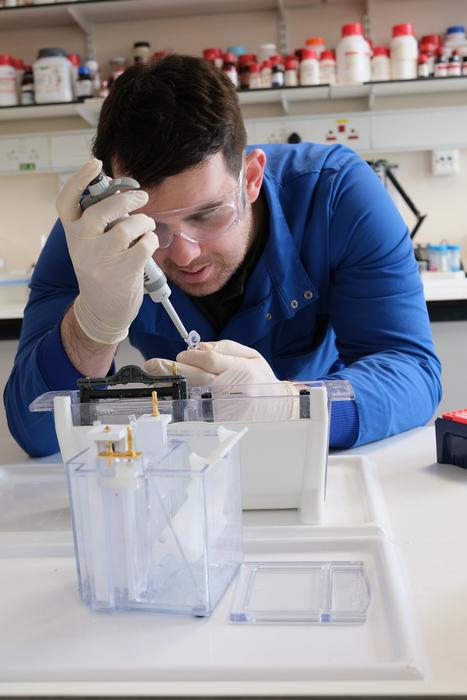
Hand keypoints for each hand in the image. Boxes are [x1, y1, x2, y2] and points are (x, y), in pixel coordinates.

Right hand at [56, 159, 157, 344]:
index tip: (95, 164)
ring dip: (143, 222)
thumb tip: (121, 192)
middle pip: (102, 209)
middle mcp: (83, 244)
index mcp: (73, 235)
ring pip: (128, 226)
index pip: (67, 202)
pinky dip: (151, 240)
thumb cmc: (102, 271)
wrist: (103, 311)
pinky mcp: (125, 269)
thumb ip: (99, 223)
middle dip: (126, 198)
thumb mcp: (90, 246)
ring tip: (145, 228)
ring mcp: (103, 257)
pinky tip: (148, 245)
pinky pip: (144, 243)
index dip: (79, 180)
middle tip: (142, 196)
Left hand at [144, 340, 299, 420]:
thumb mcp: (251, 355)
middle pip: (194, 376)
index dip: (191, 356)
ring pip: (191, 391)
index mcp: (239, 370)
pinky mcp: (218, 417)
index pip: (208, 360)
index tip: (181, 353)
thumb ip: (225, 348)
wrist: (277, 407)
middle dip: (171, 368)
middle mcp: (230, 388)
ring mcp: (223, 405)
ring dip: (172, 383)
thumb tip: (199, 348)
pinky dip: (181, 398)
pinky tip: (170, 392)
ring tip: (155, 375)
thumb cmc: (262, 379)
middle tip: (153, 364)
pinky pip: (195, 405)